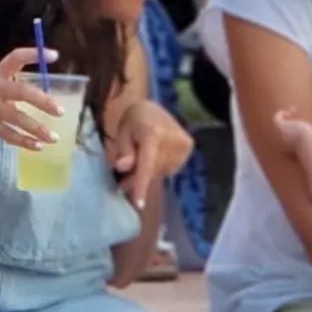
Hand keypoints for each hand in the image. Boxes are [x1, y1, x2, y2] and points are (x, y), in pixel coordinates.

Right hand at [0, 46, 61, 151]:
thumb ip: (9, 92)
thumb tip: (43, 99)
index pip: (14, 58)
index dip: (33, 55)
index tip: (54, 55)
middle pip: (20, 90)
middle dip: (42, 101)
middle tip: (59, 112)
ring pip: (16, 117)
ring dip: (37, 128)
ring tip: (54, 138)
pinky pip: (7, 133)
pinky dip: (24, 141)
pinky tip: (37, 146)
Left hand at [106, 96, 190, 212]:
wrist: (156, 107)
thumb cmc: (135, 118)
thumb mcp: (123, 130)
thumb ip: (124, 149)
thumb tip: (122, 168)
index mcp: (153, 133)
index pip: (147, 164)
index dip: (141, 184)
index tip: (138, 204)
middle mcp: (172, 140)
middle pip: (153, 171)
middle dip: (137, 180)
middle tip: (123, 185)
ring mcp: (183, 145)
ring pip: (161, 172)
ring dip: (148, 174)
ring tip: (137, 166)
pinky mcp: (188, 148)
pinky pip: (169, 168)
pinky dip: (158, 168)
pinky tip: (153, 158)